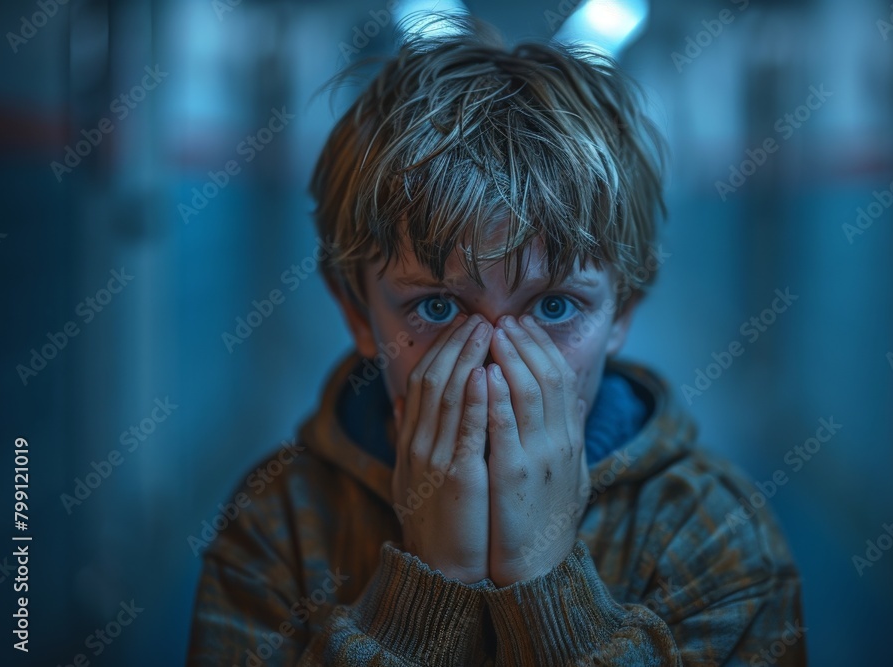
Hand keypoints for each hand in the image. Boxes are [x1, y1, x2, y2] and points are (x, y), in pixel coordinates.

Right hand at [391, 314, 492, 583]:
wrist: (440, 573)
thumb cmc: (440, 524)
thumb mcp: (420, 476)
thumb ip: (418, 437)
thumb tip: (407, 403)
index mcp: (413, 443)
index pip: (423, 381)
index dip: (443, 350)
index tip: (465, 326)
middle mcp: (418, 446)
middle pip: (432, 380)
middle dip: (456, 345)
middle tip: (480, 318)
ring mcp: (433, 461)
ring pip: (445, 397)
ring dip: (466, 359)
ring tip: (485, 331)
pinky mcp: (456, 480)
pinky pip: (463, 432)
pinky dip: (472, 401)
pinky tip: (483, 375)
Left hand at [485, 314, 589, 586]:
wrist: (536, 571)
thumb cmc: (546, 522)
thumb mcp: (569, 475)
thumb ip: (570, 439)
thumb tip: (579, 406)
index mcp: (570, 441)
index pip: (561, 380)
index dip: (542, 348)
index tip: (523, 326)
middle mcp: (560, 443)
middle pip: (547, 378)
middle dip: (525, 344)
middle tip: (505, 319)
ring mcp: (539, 457)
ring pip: (528, 393)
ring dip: (510, 358)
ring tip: (493, 332)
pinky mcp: (514, 474)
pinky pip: (504, 426)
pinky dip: (494, 397)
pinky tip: (482, 373)